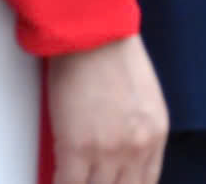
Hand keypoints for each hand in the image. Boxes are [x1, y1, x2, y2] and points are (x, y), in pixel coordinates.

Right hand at [47, 34, 168, 183]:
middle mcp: (138, 147)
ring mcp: (109, 151)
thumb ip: (136, 130)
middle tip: (89, 181)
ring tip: (74, 179)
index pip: (146, 183)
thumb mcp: (142, 100)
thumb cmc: (113, 58)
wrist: (95, 35)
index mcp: (155, 134)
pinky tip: (49, 183)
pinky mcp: (78, 149)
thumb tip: (119, 154)